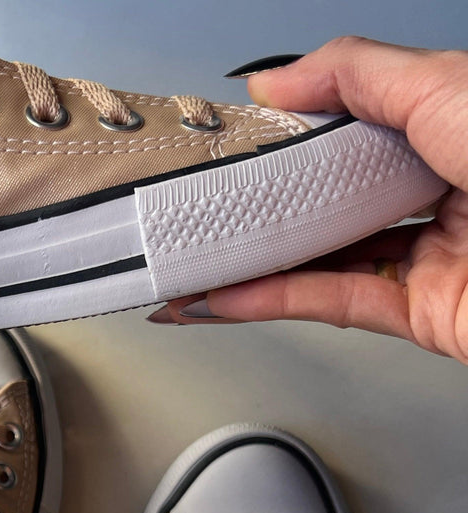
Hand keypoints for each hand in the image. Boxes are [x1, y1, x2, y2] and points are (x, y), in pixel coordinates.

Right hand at [153, 37, 467, 361]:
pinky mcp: (424, 315)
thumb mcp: (446, 84)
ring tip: (191, 265)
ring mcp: (435, 256)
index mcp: (456, 127)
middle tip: (202, 211)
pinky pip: (337, 303)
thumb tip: (277, 78)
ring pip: (327, 259)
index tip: (235, 144)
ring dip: (254, 266)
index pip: (356, 130)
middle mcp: (445, 191)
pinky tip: (223, 298)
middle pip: (334, 201)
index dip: (292, 137)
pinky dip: (275, 302)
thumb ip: (355, 77)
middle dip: (262, 208)